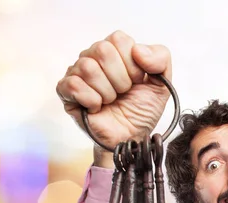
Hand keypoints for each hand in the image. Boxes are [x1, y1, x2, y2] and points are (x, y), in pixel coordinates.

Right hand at [56, 30, 171, 161]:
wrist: (130, 137)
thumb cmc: (141, 110)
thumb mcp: (161, 84)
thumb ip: (161, 58)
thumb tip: (138, 50)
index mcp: (115, 50)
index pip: (119, 40)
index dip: (132, 65)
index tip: (137, 82)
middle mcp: (93, 57)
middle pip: (102, 50)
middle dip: (120, 79)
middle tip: (123, 93)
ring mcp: (77, 73)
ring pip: (88, 67)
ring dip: (107, 92)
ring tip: (110, 101)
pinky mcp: (65, 92)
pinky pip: (74, 85)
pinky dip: (92, 100)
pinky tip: (97, 108)